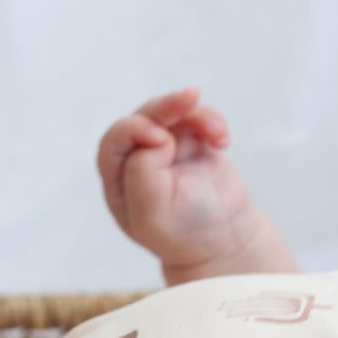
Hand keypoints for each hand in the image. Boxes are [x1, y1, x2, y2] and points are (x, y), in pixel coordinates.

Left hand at [98, 88, 290, 281]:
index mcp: (118, 179)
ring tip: (217, 132)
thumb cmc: (183, 232)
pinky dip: (211, 122)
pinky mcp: (192, 140)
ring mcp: (166, 147)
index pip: (114, 142)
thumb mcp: (153, 213)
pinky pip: (198, 116)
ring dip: (195, 114)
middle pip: (143, 118)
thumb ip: (142, 173)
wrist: (223, 240)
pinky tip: (223, 141)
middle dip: (165, 106)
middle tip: (189, 98)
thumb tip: (158, 135)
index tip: (160, 137)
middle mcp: (137, 158)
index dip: (133, 130)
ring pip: (172, 111)